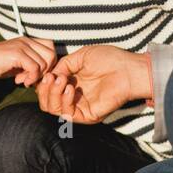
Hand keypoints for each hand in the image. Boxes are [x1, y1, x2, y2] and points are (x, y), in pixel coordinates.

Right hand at [0, 37, 56, 85]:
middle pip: (51, 54)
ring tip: (23, 81)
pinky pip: (35, 68)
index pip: (50, 47)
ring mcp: (22, 45)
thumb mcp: (16, 64)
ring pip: (44, 63)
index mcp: (27, 40)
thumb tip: (45, 74)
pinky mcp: (17, 54)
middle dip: (46, 70)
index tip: (36, 74)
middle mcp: (26, 40)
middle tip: (32, 78)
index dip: (48, 63)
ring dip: (36, 76)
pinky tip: (20, 81)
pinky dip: (31, 78)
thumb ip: (30, 65)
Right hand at [36, 46, 150, 124]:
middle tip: (53, 78)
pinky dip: (64, 101)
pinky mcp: (88, 116)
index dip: (43, 83)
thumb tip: (49, 75)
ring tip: (62, 81)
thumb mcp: (80, 57)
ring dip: (52, 94)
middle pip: (46, 102)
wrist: (128, 69)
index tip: (47, 73)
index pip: (48, 91)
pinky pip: (66, 114)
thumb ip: (63, 65)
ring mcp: (80, 108)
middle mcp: (74, 98)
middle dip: (44, 89)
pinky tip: (70, 88)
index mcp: (71, 84)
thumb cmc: (109, 59)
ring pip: (52, 109)